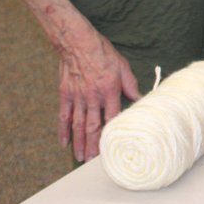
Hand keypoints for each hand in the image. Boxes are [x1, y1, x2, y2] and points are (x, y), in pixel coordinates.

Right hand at [56, 25, 140, 161]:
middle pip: (93, 126)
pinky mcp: (65, 94)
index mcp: (109, 89)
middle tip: (94, 161)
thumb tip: (140, 97)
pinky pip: (64, 116)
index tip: (113, 146)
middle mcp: (93, 96)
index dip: (112, 133)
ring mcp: (77, 97)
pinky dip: (63, 130)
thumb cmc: (103, 53)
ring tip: (80, 157)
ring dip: (79, 143)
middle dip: (94, 145)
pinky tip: (64, 143)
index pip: (112, 116)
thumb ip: (130, 84)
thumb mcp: (122, 66)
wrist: (78, 42)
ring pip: (78, 125)